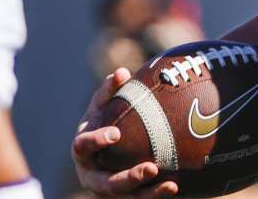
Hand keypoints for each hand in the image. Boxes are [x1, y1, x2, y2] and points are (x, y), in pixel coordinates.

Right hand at [71, 68, 178, 197]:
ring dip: (147, 193)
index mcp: (82, 150)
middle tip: (151, 168)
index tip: (116, 133)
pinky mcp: (122, 198)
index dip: (97, 141)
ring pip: (125, 198)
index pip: (83, 147)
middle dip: (128, 179)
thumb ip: (108, 91)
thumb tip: (121, 72)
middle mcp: (91, 175)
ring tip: (171, 185)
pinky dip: (155, 195)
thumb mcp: (100, 107)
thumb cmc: (102, 122)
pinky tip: (175, 186)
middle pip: (106, 184)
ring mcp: (105, 191)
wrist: (102, 151)